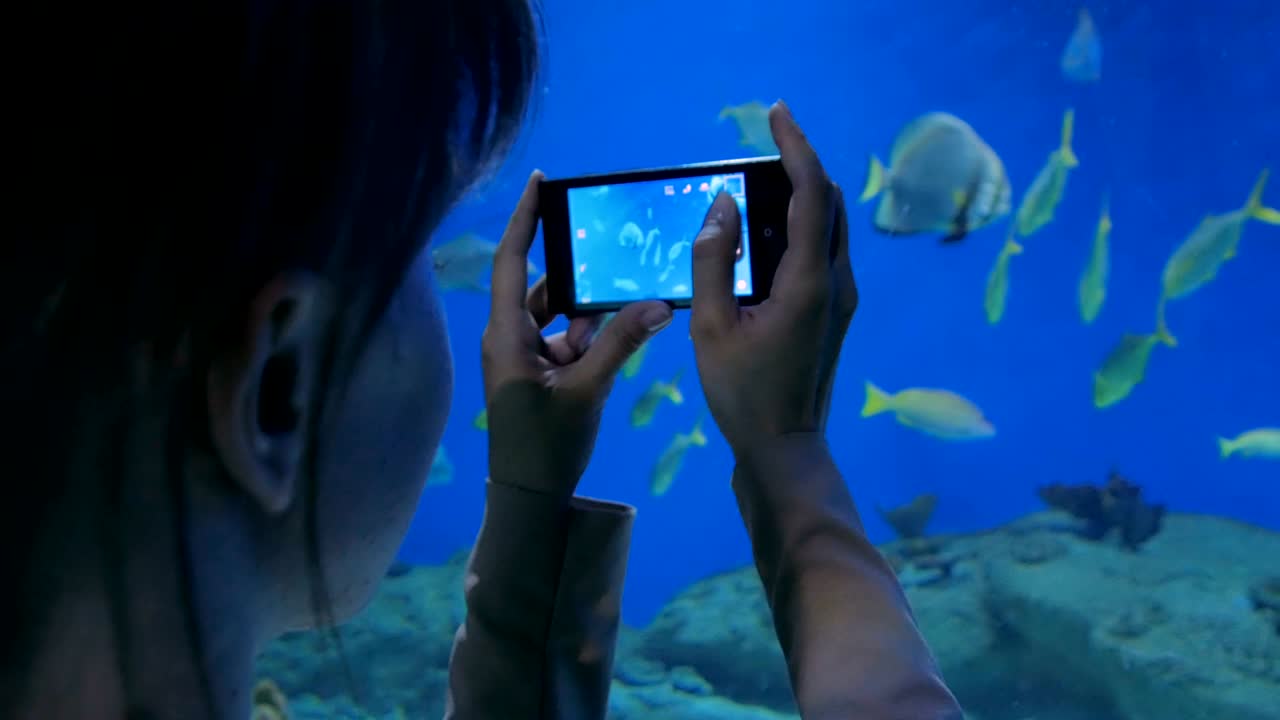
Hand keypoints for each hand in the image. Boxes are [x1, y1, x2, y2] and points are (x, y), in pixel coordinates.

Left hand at [481, 171, 674, 495]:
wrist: (528, 497)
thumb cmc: (545, 446)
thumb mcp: (586, 391)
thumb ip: (622, 344)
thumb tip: (659, 303)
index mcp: (506, 334)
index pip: (511, 260)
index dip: (524, 217)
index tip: (540, 180)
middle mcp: (509, 337)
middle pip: (541, 284)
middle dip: (575, 266)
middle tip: (610, 237)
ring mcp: (523, 357)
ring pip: (559, 314)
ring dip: (590, 306)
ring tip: (629, 282)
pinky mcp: (539, 375)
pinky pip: (567, 340)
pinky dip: (592, 333)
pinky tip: (626, 327)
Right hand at [689, 101, 856, 456]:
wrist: (786, 449)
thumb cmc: (743, 395)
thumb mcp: (711, 327)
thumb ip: (713, 261)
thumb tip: (723, 205)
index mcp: (810, 281)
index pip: (811, 192)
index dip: (795, 147)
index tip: (777, 114)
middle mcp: (838, 282)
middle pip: (830, 202)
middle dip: (801, 164)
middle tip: (766, 143)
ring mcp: (842, 298)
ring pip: (831, 226)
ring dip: (802, 195)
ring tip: (760, 181)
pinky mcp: (835, 311)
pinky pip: (824, 251)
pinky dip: (800, 226)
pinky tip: (765, 234)